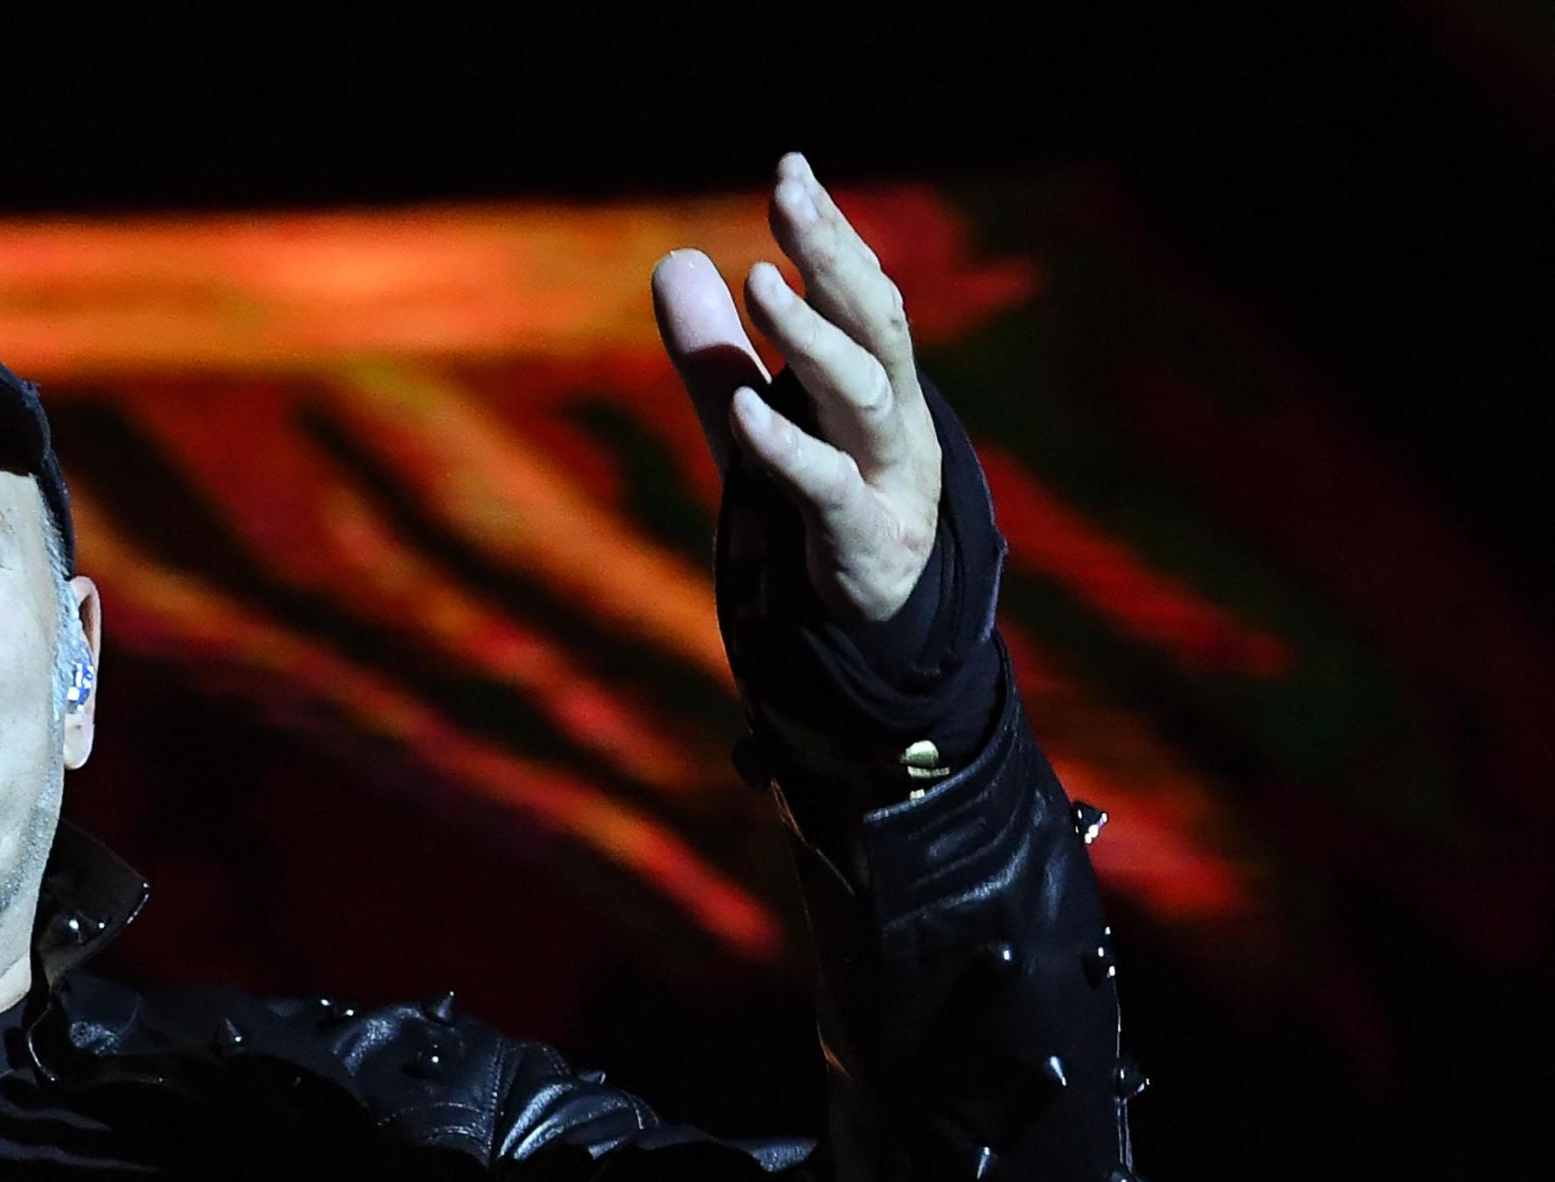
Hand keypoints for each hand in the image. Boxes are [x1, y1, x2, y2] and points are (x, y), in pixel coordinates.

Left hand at [652, 151, 944, 627]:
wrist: (875, 624)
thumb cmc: (819, 512)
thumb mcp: (758, 421)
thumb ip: (717, 350)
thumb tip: (675, 258)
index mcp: (878, 382)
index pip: (862, 289)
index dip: (831, 230)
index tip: (791, 169)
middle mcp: (894, 418)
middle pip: (876, 322)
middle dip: (834, 256)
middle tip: (788, 196)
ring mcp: (887, 479)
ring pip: (865, 393)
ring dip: (814, 336)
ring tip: (762, 282)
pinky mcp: (864, 540)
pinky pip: (829, 486)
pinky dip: (788, 448)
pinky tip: (746, 412)